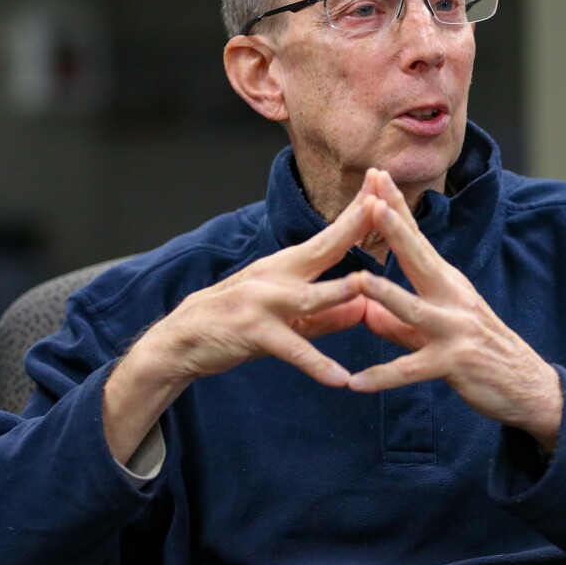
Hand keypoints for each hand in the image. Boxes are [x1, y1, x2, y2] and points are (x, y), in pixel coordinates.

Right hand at [103, 172, 376, 463]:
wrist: (182, 339)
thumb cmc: (239, 321)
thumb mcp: (287, 316)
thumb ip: (328, 314)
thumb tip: (367, 307)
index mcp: (287, 266)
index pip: (330, 235)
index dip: (357, 212)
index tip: (381, 185)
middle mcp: (277, 276)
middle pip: (323, 248)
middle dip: (354, 224)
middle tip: (383, 201)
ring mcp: (263, 303)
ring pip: (308, 298)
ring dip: (339, 292)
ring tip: (370, 287)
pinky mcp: (252, 333)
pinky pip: (291, 351)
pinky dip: (316, 365)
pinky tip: (340, 379)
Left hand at [346, 170, 562, 451]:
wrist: (527, 387)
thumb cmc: (479, 352)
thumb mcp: (434, 332)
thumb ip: (397, 323)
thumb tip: (364, 311)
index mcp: (447, 283)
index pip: (417, 239)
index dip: (397, 209)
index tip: (377, 178)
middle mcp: (452, 299)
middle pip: (418, 258)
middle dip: (395, 229)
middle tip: (372, 200)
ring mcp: (454, 329)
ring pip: (414, 309)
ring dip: (385, 294)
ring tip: (357, 280)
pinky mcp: (455, 362)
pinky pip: (412, 370)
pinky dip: (382, 377)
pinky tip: (355, 383)